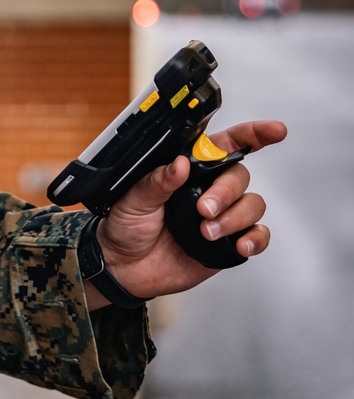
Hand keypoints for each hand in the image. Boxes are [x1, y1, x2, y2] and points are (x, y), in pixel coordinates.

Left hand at [87, 119, 287, 306]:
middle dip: (227, 191)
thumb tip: (178, 164)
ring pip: (252, 204)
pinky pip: (257, 235)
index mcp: (188, 169)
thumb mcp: (132, 199)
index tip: (274, 131)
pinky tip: (239, 245)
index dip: (253, 134)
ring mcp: (221, 215)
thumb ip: (156, 182)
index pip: (225, 145)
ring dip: (236, 217)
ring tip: (207, 232)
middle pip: (240, 175)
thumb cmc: (126, 226)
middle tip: (205, 209)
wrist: (124, 267)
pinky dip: (254, 238)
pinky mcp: (227, 241)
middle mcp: (209, 188)